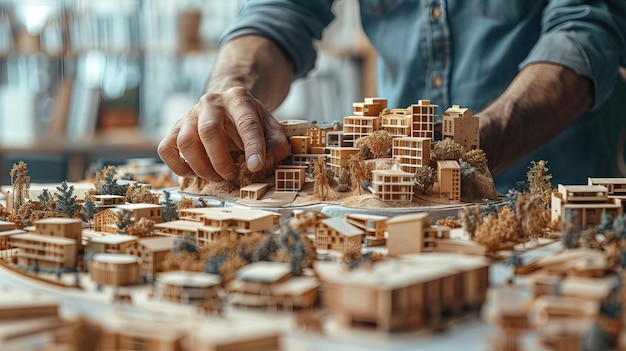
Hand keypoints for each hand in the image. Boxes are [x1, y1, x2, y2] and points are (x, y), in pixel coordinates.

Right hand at [158, 86, 288, 181]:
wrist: (227, 107)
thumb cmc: (250, 121)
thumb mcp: (271, 127)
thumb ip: (276, 145)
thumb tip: (264, 163)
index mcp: (238, 99)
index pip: (246, 123)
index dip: (252, 147)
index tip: (255, 167)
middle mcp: (211, 103)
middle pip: (208, 131)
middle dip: (220, 160)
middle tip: (231, 175)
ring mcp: (190, 114)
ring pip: (185, 142)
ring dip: (201, 167)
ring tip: (217, 176)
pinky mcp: (176, 128)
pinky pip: (167, 149)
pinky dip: (178, 167)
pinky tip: (195, 173)